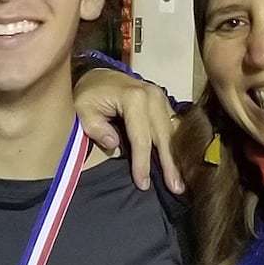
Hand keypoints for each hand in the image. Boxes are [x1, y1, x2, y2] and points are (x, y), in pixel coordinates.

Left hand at [75, 69, 183, 192]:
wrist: (97, 76)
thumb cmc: (88, 95)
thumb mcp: (82, 110)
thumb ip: (96, 128)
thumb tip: (115, 145)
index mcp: (133, 98)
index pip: (141, 137)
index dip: (143, 163)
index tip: (143, 184)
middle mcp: (152, 96)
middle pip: (163, 136)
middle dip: (170, 164)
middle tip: (176, 189)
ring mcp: (161, 97)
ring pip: (172, 132)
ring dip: (176, 157)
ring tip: (181, 182)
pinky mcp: (164, 102)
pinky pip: (173, 126)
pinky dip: (176, 145)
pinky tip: (180, 163)